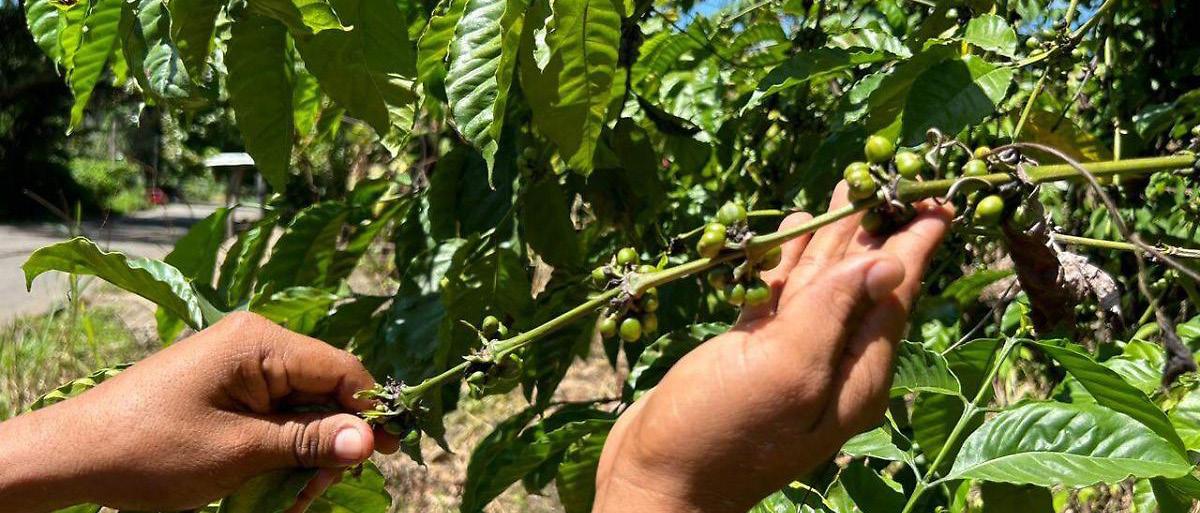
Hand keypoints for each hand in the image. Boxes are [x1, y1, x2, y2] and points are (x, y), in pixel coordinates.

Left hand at [0, 311, 398, 512]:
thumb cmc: (151, 449)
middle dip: (331, 443)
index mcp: (262, 343)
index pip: (342, 369)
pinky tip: (273, 488)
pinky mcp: (227, 390)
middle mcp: (257, 345)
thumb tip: (371, 440)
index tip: (389, 455)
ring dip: (305, 456)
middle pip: (325, 391)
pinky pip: (274, 417)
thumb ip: (309, 441)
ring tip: (290, 499)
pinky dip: (281, 452)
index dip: (370, 411)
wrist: (71, 456)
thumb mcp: (240, 451)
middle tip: (317, 492)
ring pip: (302, 410)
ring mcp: (240, 367)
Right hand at [593, 183, 951, 512]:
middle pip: (863, 281)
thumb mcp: (788, 371)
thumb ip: (835, 313)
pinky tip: (796, 228)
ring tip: (850, 186)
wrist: (659, 477)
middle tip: (897, 175)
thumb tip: (891, 262)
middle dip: (878, 228)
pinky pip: (782, 296)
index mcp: (856, 374)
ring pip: (820, 283)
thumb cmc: (722, 433)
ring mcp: (791, 356)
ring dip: (833, 235)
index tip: (942, 197)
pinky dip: (788, 260)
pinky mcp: (751, 351)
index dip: (917, 242)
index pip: (897, 295)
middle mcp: (832, 362)